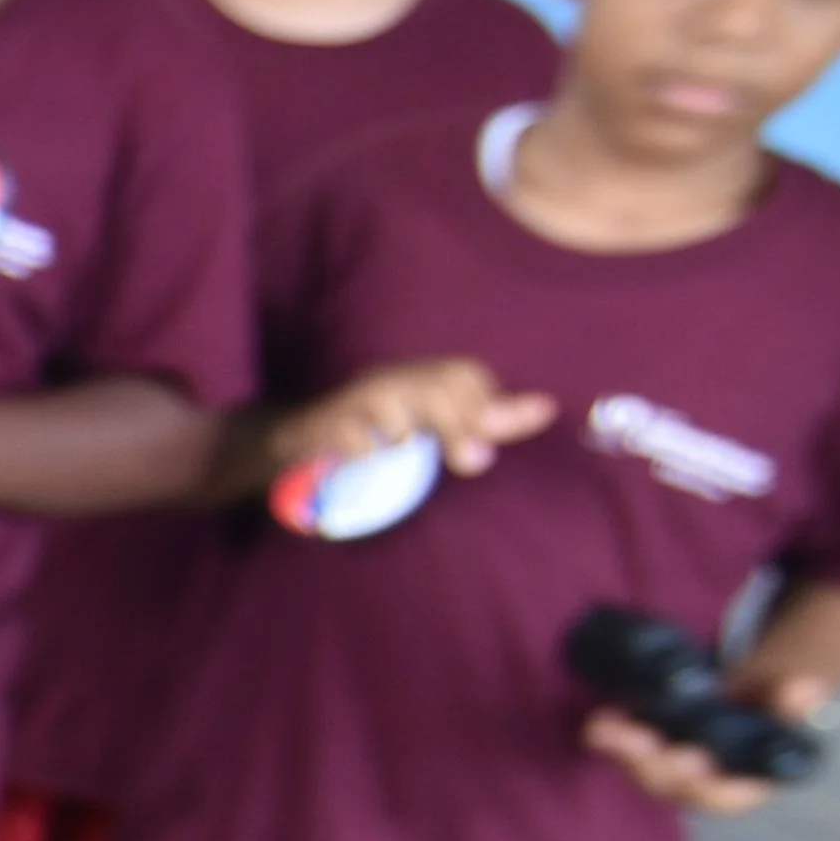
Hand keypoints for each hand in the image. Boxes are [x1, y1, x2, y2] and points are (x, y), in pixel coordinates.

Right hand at [277, 357, 555, 480]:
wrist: (293, 441)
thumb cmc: (374, 434)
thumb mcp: (430, 424)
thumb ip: (483, 421)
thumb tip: (546, 408)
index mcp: (417, 380)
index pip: (461, 375)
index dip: (484, 403)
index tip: (494, 438)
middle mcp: (387, 383)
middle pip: (430, 387)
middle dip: (457, 422)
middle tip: (473, 465)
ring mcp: (351, 403)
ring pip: (386, 400)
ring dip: (404, 430)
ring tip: (409, 452)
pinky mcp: (318, 427)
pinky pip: (343, 432)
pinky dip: (359, 447)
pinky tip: (366, 462)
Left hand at [585, 671, 826, 818]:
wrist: (737, 706)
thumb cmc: (766, 711)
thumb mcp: (783, 705)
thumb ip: (791, 702)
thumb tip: (806, 691)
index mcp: (742, 786)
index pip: (722, 798)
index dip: (706, 786)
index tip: (693, 762)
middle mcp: (701, 786)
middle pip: (674, 786)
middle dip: (655, 765)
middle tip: (639, 741)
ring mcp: (668, 772)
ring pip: (643, 770)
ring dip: (623, 750)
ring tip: (603, 728)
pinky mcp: (643, 752)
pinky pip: (623, 748)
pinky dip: (610, 734)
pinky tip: (598, 720)